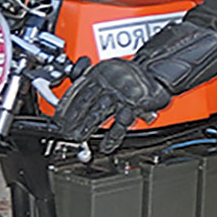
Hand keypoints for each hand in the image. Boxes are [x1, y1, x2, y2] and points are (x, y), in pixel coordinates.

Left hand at [54, 58, 170, 153]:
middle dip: (73, 117)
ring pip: (100, 111)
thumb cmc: (131, 77)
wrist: (158, 73)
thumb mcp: (108, 71)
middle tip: (63, 130)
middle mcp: (110, 80)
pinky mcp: (135, 104)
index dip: (66, 104)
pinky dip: (113, 136)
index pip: (78, 88)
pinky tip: (106, 145)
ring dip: (87, 125)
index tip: (57, 117)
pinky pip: (122, 122)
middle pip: (86, 100)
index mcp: (100, 72)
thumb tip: (70, 94)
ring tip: (77, 137)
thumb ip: (89, 79)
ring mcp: (122, 93)